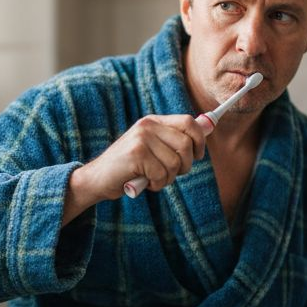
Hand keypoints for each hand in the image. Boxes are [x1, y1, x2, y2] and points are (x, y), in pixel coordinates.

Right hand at [81, 114, 208, 198]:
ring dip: (168, 178)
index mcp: (153, 121)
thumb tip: (209, 127)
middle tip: (171, 174)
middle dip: (185, 165)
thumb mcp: (151, 149)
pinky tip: (145, 183)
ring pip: (175, 162)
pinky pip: (162, 174)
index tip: (197, 156)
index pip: (189, 122)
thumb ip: (174, 140)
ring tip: (153, 178)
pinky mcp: (136, 154)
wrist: (97, 179)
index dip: (199, 141)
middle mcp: (147, 126)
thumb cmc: (128, 168)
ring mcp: (141, 139)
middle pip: (186, 144)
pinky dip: (157, 184)